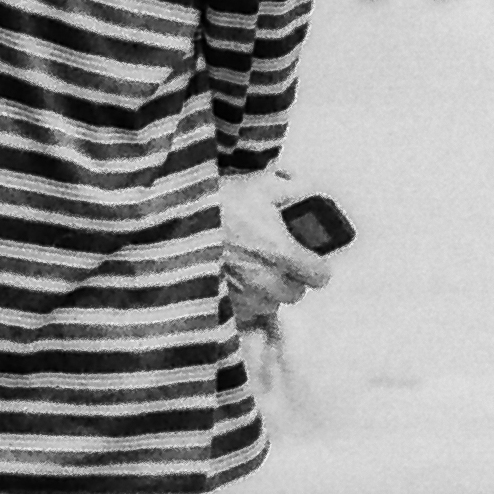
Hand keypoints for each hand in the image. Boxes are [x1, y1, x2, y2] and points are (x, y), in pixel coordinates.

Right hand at [221, 171, 333, 320]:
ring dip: (267, 290)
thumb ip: (292, 189)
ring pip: (271, 303)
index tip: (307, 256)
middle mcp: (268, 281)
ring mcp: (246, 297)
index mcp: (283, 253)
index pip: (319, 276)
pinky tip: (234, 276)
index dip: (316, 265)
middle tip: (276, 257)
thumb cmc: (218, 202)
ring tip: (252, 267)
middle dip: (290, 277)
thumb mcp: (259, 184)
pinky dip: (245, 298)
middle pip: (296, 292)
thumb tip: (307, 192)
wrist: (174, 220)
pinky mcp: (225, 305)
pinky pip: (247, 310)